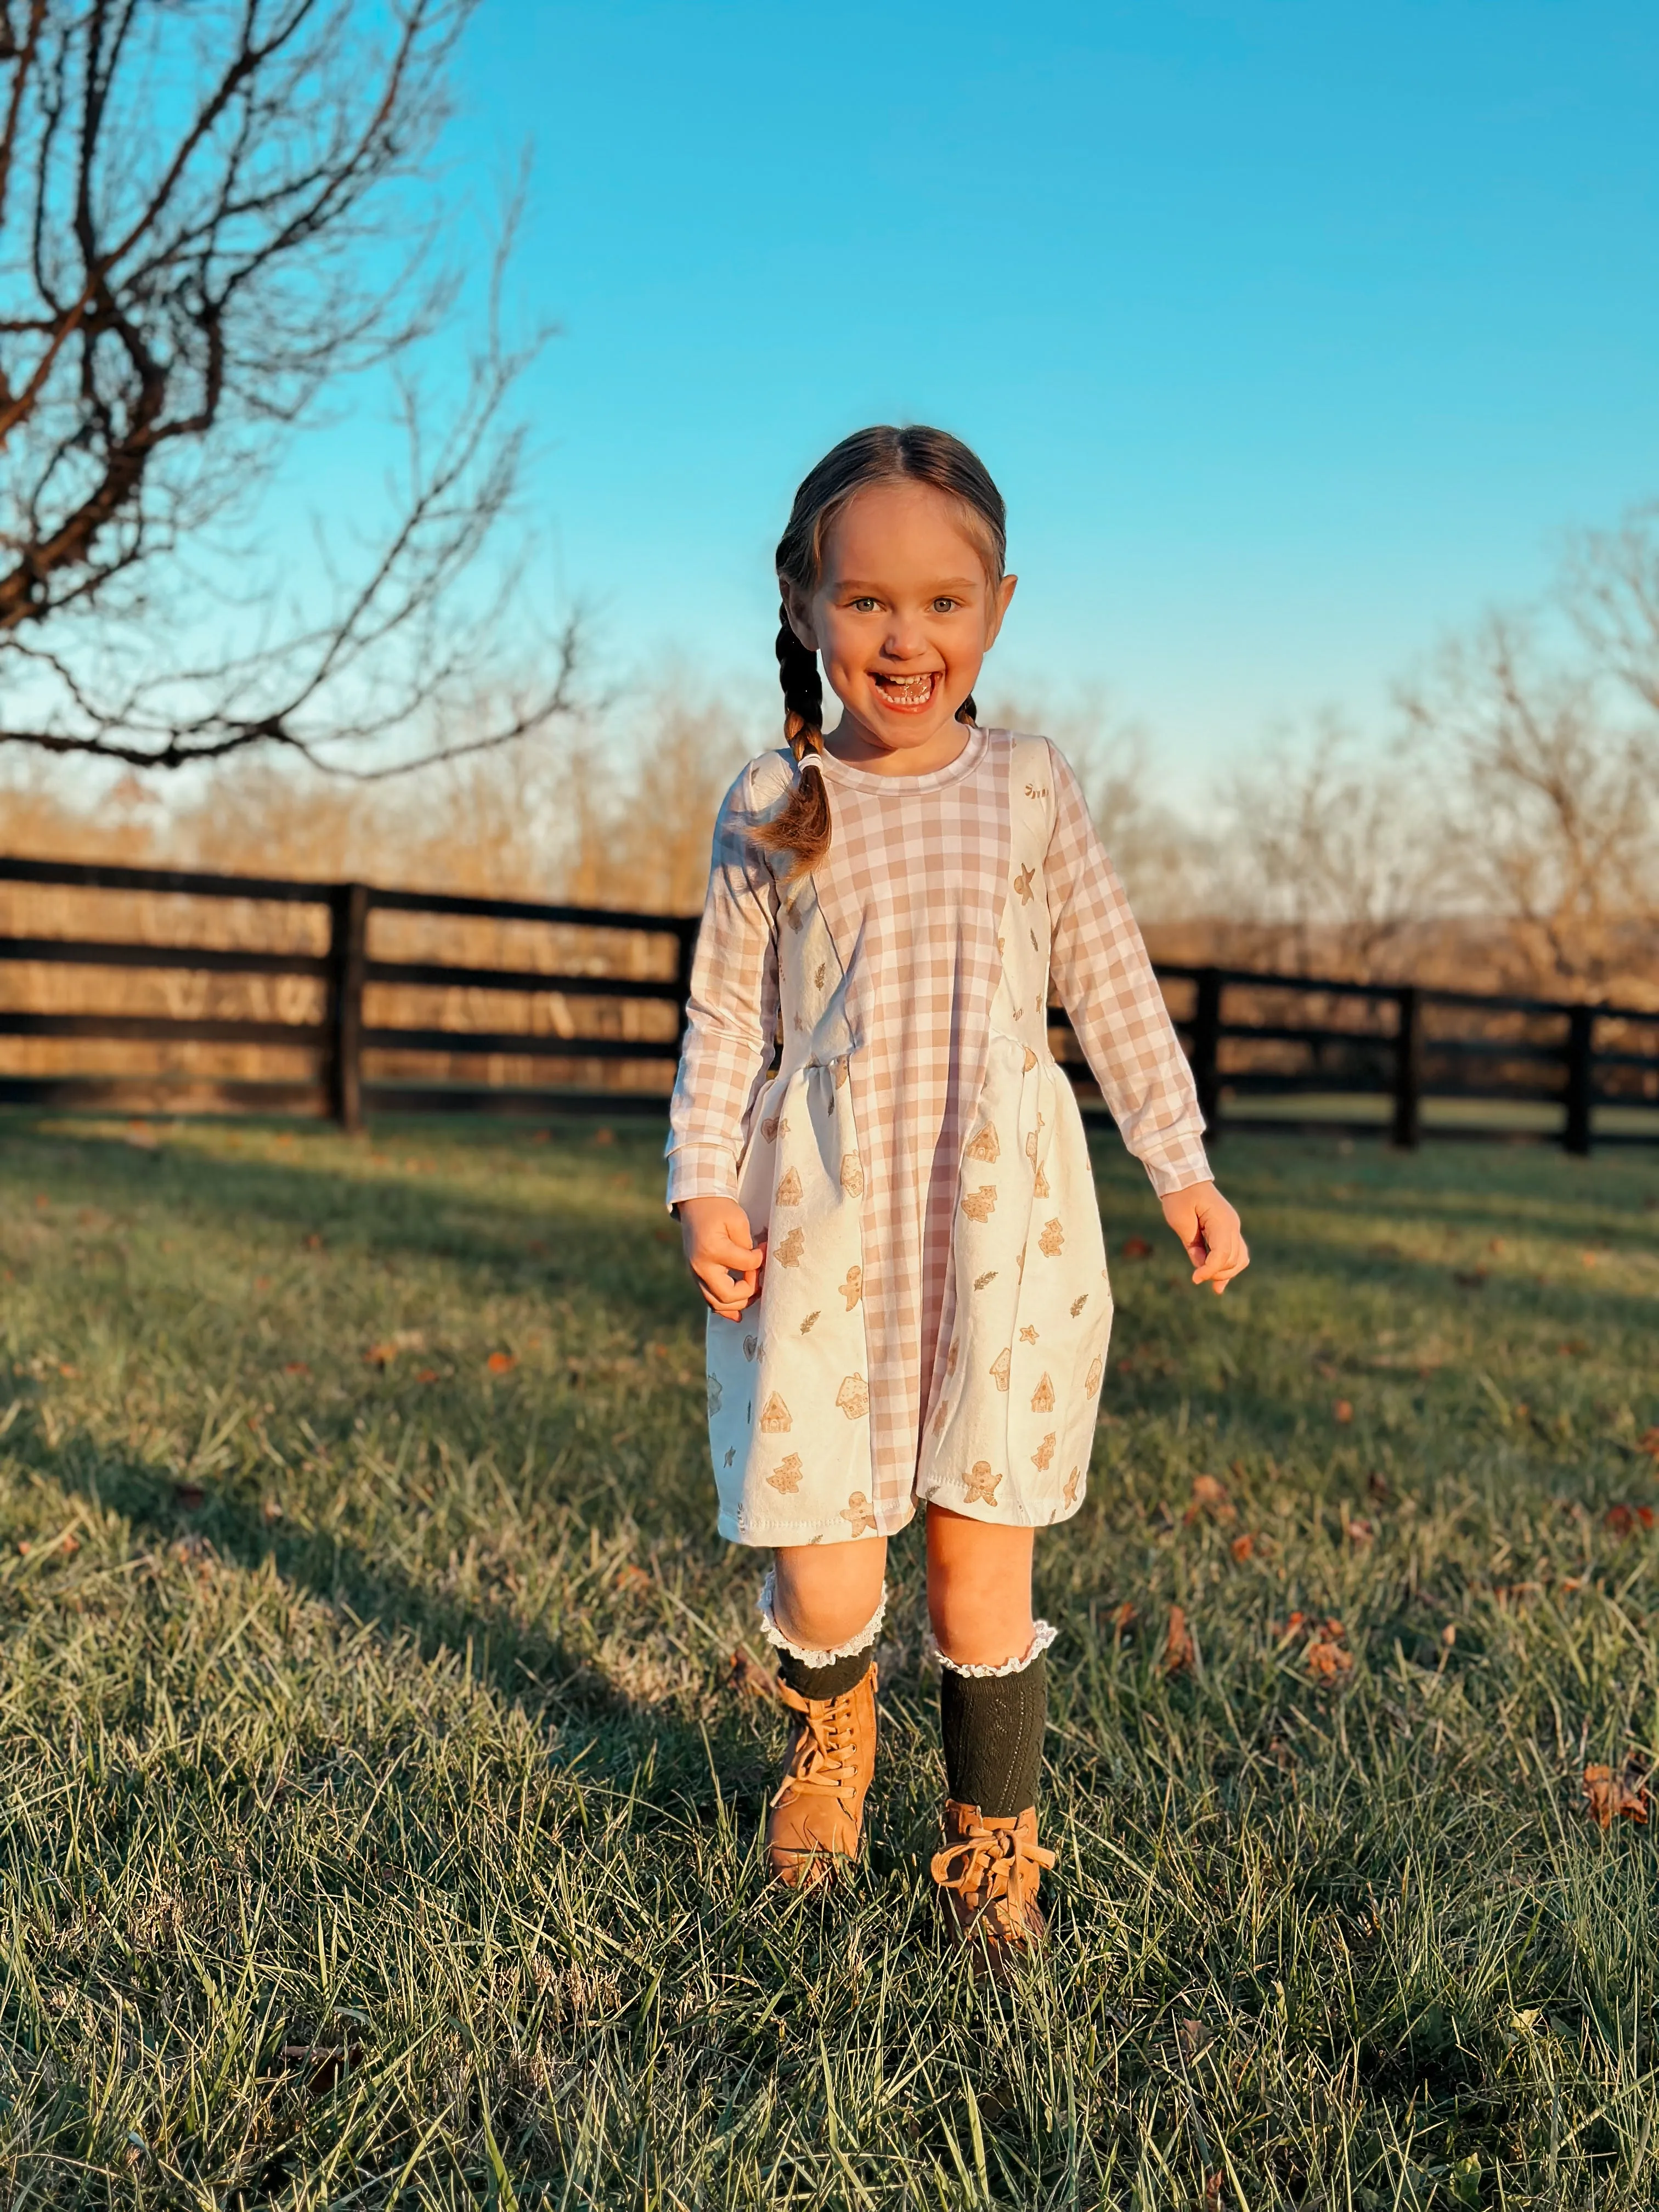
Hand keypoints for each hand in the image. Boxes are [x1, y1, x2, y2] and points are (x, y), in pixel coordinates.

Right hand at [678, 1195, 764, 1320]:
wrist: (696, 1205)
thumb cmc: (719, 1209)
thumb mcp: (738, 1221)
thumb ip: (747, 1246)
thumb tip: (756, 1267)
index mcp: (712, 1249)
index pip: (745, 1266)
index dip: (760, 1260)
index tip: (765, 1249)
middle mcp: (700, 1266)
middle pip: (728, 1296)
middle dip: (750, 1291)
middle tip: (760, 1278)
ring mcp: (695, 1274)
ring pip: (717, 1303)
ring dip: (739, 1303)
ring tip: (754, 1293)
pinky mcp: (696, 1276)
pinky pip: (709, 1299)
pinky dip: (724, 1307)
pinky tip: (738, 1312)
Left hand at [1160, 1180, 1248, 1294]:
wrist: (1184, 1180)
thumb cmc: (1179, 1197)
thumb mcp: (1180, 1221)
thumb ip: (1192, 1245)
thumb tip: (1200, 1265)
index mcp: (1222, 1221)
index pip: (1223, 1253)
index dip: (1210, 1270)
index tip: (1195, 1279)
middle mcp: (1232, 1225)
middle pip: (1233, 1259)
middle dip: (1216, 1272)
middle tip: (1197, 1277)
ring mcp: (1233, 1228)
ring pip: (1240, 1259)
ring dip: (1226, 1272)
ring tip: (1211, 1284)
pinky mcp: (1228, 1231)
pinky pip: (1236, 1253)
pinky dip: (1228, 1267)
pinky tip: (1219, 1283)